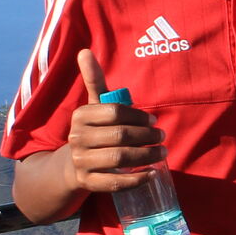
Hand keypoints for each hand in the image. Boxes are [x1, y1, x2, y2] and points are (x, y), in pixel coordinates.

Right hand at [67, 50, 165, 191]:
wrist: (72, 165)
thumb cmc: (93, 130)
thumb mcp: (93, 106)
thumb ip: (94, 80)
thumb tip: (85, 51)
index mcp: (81, 116)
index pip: (114, 113)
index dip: (137, 117)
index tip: (153, 121)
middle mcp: (77, 139)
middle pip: (119, 136)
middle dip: (146, 137)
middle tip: (163, 137)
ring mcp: (81, 162)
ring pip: (119, 159)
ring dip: (146, 157)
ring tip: (162, 153)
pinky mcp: (88, 183)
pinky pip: (114, 183)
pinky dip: (136, 180)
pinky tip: (151, 174)